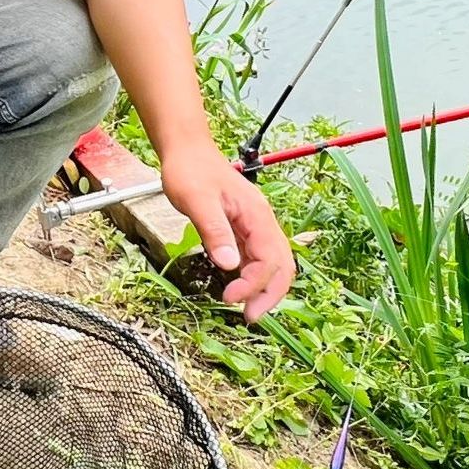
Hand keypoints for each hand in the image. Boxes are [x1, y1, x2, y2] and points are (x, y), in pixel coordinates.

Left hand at [158, 140, 295, 322]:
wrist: (187, 151)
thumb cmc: (190, 170)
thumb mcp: (197, 200)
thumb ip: (214, 231)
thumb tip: (229, 265)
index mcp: (256, 216)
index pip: (269, 260)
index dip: (253, 284)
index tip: (229, 298)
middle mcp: (261, 222)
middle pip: (281, 265)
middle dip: (270, 294)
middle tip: (249, 317)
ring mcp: (254, 226)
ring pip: (272, 264)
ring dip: (262, 288)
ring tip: (245, 309)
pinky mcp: (243, 229)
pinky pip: (256, 257)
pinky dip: (252, 276)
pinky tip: (238, 287)